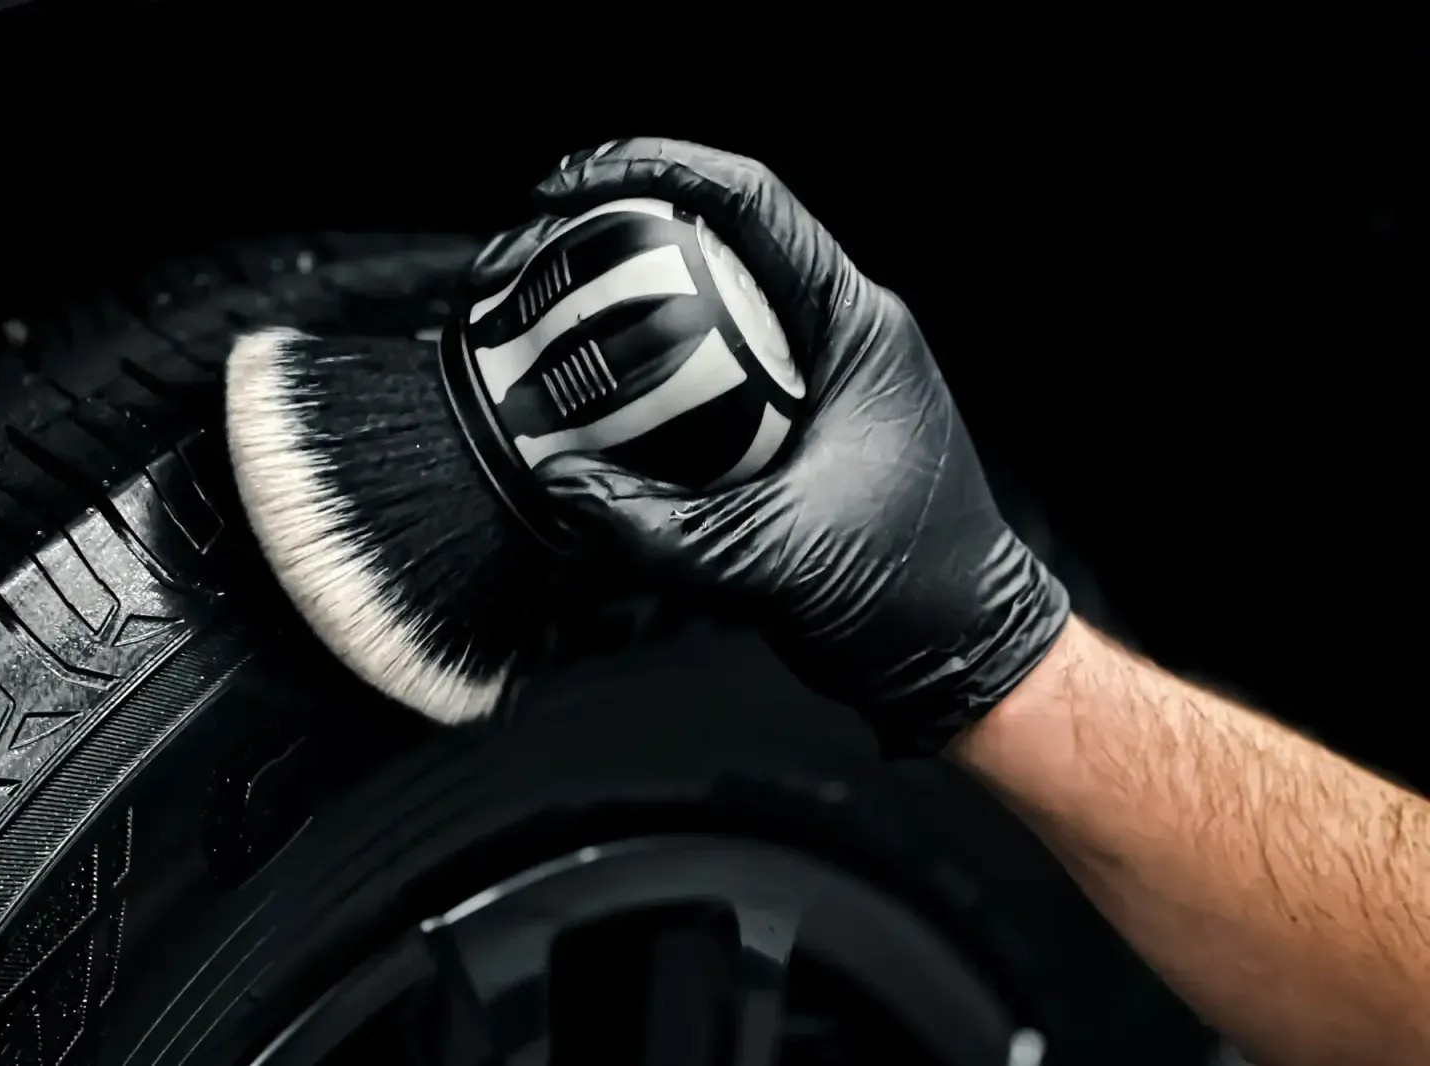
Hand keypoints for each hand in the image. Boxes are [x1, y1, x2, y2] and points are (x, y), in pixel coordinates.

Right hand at [478, 139, 1069, 755]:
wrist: (956, 653)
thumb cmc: (908, 596)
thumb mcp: (775, 562)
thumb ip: (660, 531)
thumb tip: (558, 485)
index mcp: (857, 330)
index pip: (754, 205)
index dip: (658, 169)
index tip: (573, 184)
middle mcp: (837, 336)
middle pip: (722, 242)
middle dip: (628, 226)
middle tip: (541, 244)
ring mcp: (815, 379)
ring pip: (712, 304)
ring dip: (634, 298)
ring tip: (547, 306)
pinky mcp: (791, 425)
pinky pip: (710, 369)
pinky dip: (649, 370)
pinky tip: (590, 394)